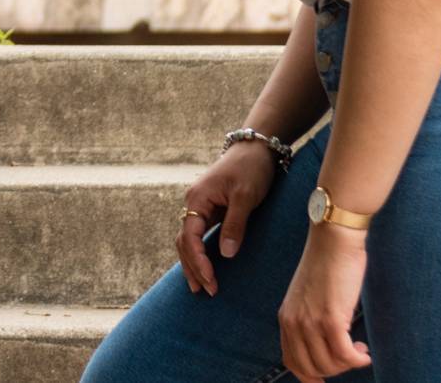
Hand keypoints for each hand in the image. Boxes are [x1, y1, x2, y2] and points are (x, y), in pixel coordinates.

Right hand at [173, 142, 279, 296]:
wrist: (256, 148)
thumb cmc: (251, 169)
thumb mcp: (246, 196)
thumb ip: (235, 225)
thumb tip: (225, 254)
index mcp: (197, 199)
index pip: (190, 237)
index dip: (198, 261)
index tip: (211, 281)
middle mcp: (194, 203)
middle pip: (184, 241)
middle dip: (193, 268)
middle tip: (207, 291)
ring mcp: (200, 206)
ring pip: (189, 239)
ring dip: (193, 263)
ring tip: (201, 287)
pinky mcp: (210, 209)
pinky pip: (199, 235)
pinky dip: (199, 252)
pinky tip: (205, 267)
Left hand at [278, 223, 368, 378]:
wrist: (334, 238)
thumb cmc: (328, 264)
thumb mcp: (308, 296)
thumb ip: (309, 320)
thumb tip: (324, 347)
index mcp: (286, 318)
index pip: (292, 362)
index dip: (310, 376)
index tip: (326, 379)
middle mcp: (294, 323)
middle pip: (312, 368)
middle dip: (334, 370)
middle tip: (351, 357)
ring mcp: (311, 322)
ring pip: (330, 365)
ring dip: (348, 364)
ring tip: (359, 350)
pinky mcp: (331, 319)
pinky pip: (345, 355)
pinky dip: (358, 359)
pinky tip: (365, 352)